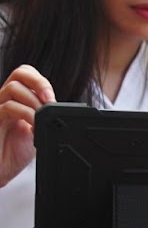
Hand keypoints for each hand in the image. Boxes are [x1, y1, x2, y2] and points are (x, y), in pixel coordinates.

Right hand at [0, 66, 54, 188]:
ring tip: (41, 118)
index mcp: (16, 100)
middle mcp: (4, 100)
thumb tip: (62, 111)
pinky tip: (34, 126)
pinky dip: (27, 114)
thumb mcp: (36, 132)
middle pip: (20, 72)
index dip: (41, 81)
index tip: (53, 100)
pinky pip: (8, 106)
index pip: (26, 74)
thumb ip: (45, 118)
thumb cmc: (12, 155)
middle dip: (40, 83)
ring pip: (14, 87)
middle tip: (50, 100)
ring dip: (35, 101)